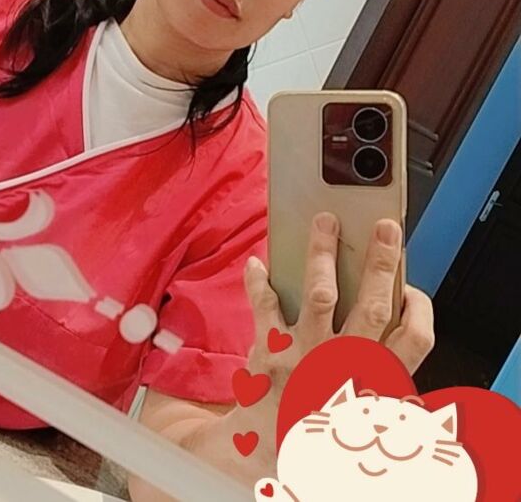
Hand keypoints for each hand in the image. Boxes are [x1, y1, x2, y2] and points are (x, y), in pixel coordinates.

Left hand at [243, 213, 433, 404]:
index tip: (412, 287)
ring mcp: (306, 356)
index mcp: (374, 378)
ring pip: (321, 295)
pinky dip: (260, 283)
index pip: (414, 340)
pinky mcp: (271, 351)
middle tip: (385, 227)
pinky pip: (266, 306)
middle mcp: (344, 365)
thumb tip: (386, 303)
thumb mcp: (363, 399)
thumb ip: (378, 358)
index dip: (418, 309)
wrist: (269, 452)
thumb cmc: (321, 414)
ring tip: (325, 223)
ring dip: (323, 254)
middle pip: (371, 307)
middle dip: (380, 263)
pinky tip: (257, 265)